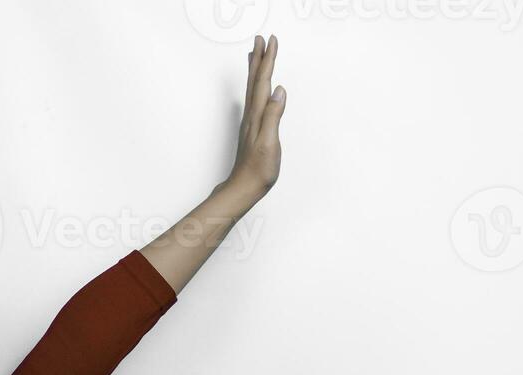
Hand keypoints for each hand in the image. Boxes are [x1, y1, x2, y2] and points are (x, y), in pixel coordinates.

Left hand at [224, 34, 287, 199]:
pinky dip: (256, 86)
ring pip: (253, 88)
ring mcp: (251, 121)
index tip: (271, 41)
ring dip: (255, 69)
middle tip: (261, 38)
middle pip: (255, 81)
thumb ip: (273, 116)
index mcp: (257, 115)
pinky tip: (259, 87)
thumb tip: (279, 90)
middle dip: (260, 58)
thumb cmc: (258, 170)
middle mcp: (252, 115)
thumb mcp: (269, 143)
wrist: (243, 187)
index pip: (264, 81)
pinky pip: (253, 99)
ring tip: (255, 53)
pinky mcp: (252, 128)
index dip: (268, 60)